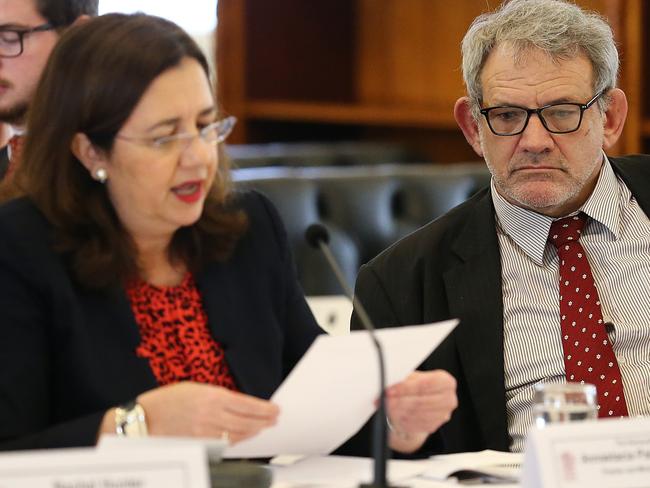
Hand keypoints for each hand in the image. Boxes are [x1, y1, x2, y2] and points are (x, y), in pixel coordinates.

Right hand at [101, 381, 278, 444]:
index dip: (263, 408)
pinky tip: (244, 437)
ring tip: (263, 428)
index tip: (274, 409)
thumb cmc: (168, 400)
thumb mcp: (195, 388)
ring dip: (253, 431)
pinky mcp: (200, 444)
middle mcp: (211, 414)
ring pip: (237, 434)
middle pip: (246, 421)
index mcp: (212, 396)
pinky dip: (237, 440)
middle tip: (274, 420)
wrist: (144, 419)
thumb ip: (218, 396)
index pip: (246, 404)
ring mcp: (206, 431)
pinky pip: (224, 444)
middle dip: (263, 421)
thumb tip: (238, 404)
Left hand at [384, 370, 456, 452]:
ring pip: (416, 414)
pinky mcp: (432, 426)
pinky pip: (414, 424)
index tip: (390, 390)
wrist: (421, 402)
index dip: (405, 388)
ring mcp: (442, 415)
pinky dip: (400, 420)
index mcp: (446, 382)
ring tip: (384, 406)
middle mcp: (448, 399)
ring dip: (397, 411)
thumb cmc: (417, 386)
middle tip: (383, 400)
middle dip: (399, 401)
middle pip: (420, 401)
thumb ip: (404, 379)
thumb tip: (389, 383)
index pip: (425, 385)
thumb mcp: (412, 377)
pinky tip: (391, 415)